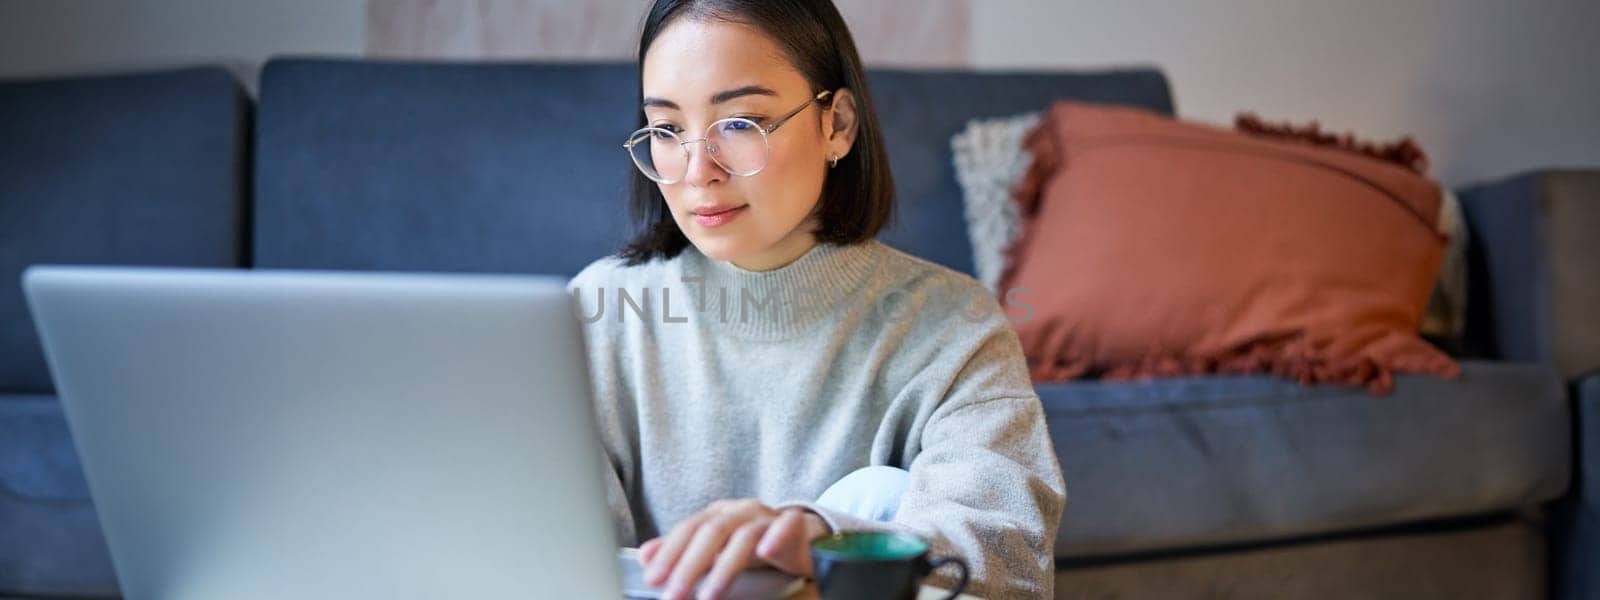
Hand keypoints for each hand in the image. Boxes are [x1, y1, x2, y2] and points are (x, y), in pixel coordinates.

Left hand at [638, 498, 832, 599]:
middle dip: (689, 567)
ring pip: (743, 536)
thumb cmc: (756, 545)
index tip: (653, 579)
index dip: (669, 554)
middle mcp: (740, 511)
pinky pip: (787, 525)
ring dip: (724, 568)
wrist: (804, 537)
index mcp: (718, 514)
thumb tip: (645, 556)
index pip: (687, 530)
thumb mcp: (716, 550)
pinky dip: (775, 537)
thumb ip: (683, 553)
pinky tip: (765, 552)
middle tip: (674, 595)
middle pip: (710, 532)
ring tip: (709, 596)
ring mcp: (768, 517)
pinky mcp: (796, 524)